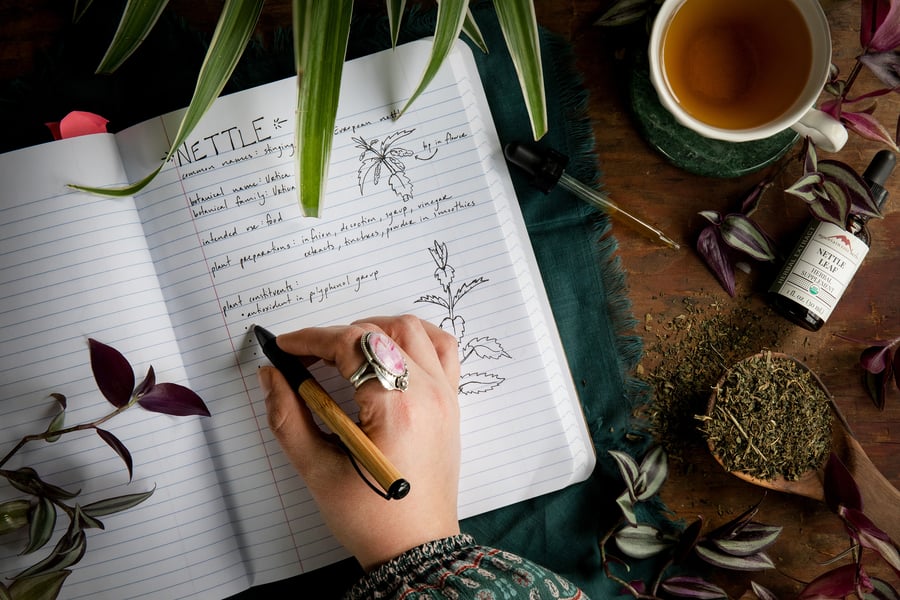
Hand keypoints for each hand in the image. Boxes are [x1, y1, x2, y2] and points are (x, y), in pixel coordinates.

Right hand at [257, 315, 460, 570]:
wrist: (415, 547)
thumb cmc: (372, 518)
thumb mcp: (317, 470)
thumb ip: (288, 417)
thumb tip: (271, 375)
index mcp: (396, 409)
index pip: (350, 345)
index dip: (310, 339)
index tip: (285, 348)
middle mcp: (427, 393)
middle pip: (378, 333)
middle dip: (335, 337)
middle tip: (305, 360)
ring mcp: (445, 395)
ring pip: (412, 330)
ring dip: (374, 330)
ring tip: (344, 354)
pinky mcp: (451, 402)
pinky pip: (441, 349)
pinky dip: (414, 338)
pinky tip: (389, 352)